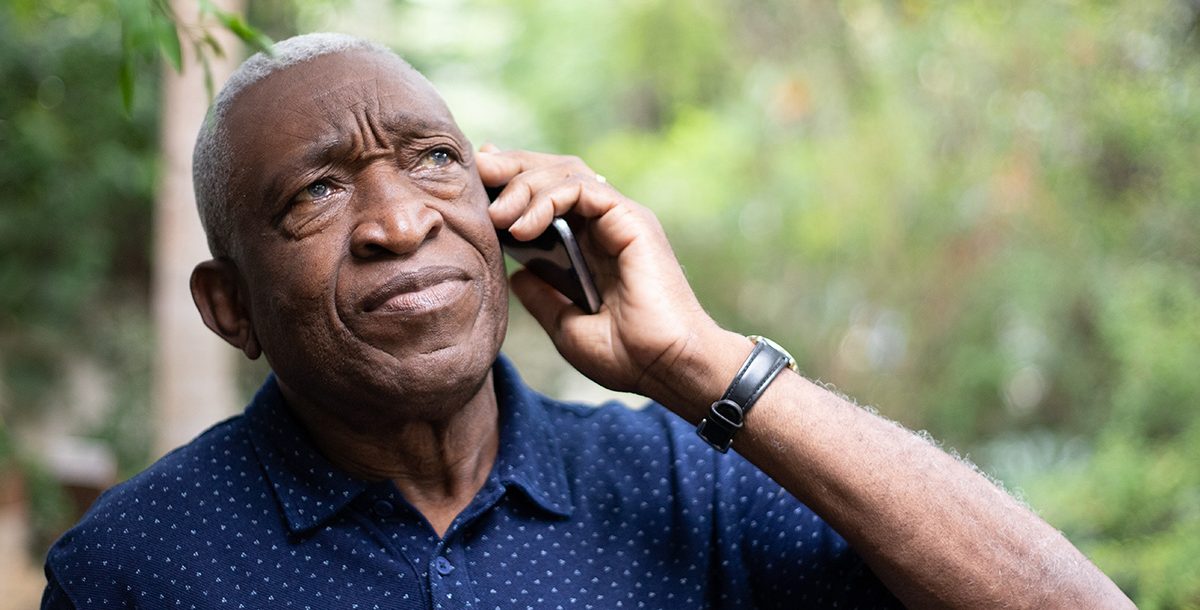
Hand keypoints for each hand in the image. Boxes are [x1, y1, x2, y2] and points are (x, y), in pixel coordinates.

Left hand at [477, 146, 742, 409]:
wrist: (665, 367)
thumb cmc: (626, 356)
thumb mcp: (566, 327)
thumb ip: (542, 297)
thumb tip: (516, 275)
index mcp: (591, 245)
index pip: (549, 193)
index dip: (512, 180)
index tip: (478, 182)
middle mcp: (606, 224)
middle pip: (554, 171)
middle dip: (512, 167)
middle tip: (477, 176)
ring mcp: (621, 218)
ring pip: (566, 172)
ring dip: (524, 185)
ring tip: (496, 216)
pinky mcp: (632, 219)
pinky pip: (583, 188)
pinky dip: (548, 200)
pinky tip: (522, 228)